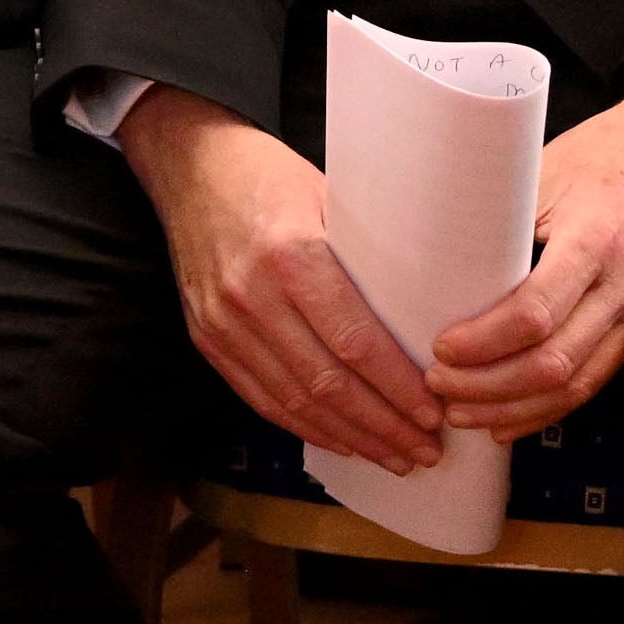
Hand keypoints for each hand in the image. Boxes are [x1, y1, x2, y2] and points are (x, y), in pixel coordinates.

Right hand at [120, 83, 443, 470]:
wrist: (189, 166)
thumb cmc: (269, 174)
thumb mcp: (329, 196)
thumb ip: (367, 253)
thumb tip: (430, 306)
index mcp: (290, 255)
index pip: (353, 341)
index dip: (396, 387)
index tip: (433, 412)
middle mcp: (252, 296)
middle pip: (327, 383)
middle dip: (382, 426)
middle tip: (425, 451)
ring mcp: (224, 324)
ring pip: (294, 401)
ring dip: (350, 437)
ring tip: (393, 457)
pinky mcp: (209, 340)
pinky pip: (262, 398)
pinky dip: (306, 427)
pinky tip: (342, 441)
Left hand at [430, 64, 623, 435]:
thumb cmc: (604, 152)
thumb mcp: (545, 170)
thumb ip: (502, 221)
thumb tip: (433, 261)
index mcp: (595, 240)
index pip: (536, 313)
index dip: (484, 342)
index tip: (441, 347)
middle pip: (554, 363)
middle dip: (489, 388)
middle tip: (438, 387)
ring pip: (576, 385)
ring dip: (514, 409)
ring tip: (462, 413)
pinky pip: (595, 380)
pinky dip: (547, 408)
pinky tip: (507, 419)